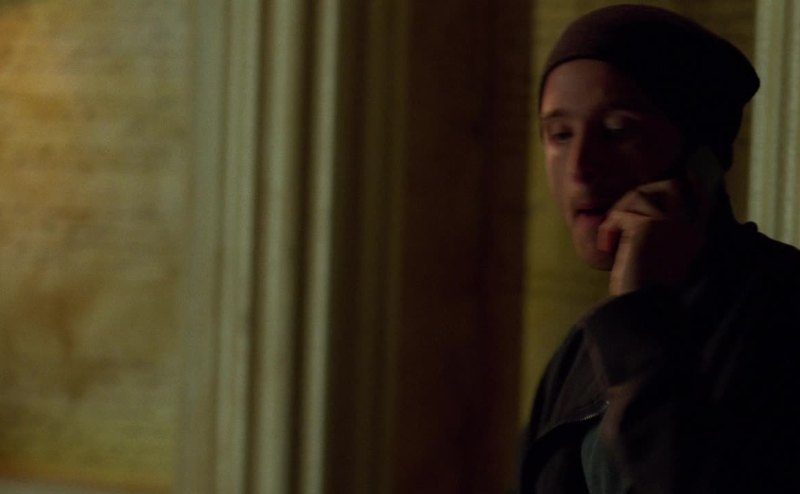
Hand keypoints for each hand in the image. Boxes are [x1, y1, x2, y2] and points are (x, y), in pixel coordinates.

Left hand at [597, 176, 712, 295]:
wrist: (642, 308)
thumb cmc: (646, 287)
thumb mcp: (661, 256)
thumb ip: (662, 232)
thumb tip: (644, 209)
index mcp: (696, 235)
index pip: (702, 197)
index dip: (693, 184)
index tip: (689, 176)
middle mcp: (689, 226)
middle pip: (669, 186)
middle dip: (640, 194)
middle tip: (621, 218)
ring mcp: (671, 223)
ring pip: (639, 195)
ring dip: (618, 213)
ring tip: (612, 238)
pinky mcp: (648, 226)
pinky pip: (621, 214)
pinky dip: (608, 229)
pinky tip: (608, 247)